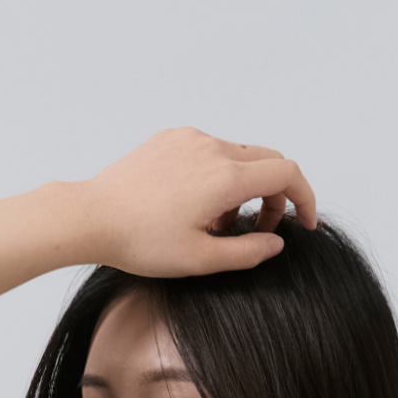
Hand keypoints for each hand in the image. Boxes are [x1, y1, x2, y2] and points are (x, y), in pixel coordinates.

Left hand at [74, 126, 317, 278]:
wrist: (92, 216)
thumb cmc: (141, 242)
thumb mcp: (201, 260)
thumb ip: (248, 252)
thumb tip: (276, 242)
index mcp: (226, 177)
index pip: (287, 173)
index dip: (305, 198)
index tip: (304, 222)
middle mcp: (213, 148)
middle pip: (268, 160)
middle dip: (275, 195)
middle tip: (261, 229)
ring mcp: (190, 138)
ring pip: (239, 155)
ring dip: (245, 187)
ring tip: (219, 224)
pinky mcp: (171, 138)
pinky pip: (211, 150)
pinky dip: (219, 174)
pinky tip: (197, 205)